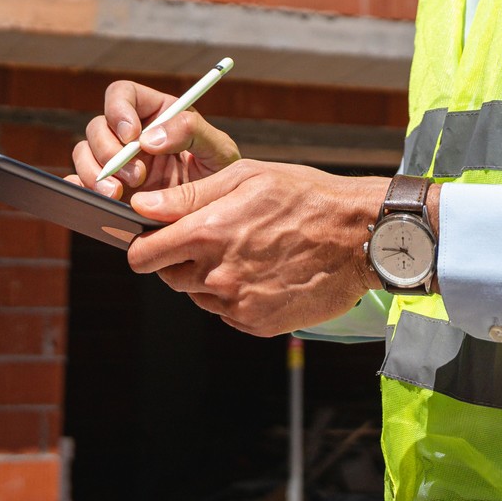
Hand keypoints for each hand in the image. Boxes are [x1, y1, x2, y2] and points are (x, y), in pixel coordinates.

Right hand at [68, 79, 240, 201]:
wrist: (214, 219)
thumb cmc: (221, 176)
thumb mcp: (219, 149)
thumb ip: (191, 132)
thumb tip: (149, 137)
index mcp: (156, 113)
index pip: (122, 94)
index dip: (119, 109)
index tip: (131, 136)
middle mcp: (131, 135)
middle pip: (97, 126)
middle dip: (109, 151)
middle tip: (136, 177)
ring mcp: (116, 162)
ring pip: (84, 153)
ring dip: (95, 173)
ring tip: (117, 195)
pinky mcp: (108, 188)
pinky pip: (79, 182)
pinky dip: (79, 188)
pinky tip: (98, 201)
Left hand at [126, 162, 389, 336]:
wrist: (359, 236)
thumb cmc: (305, 197)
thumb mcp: (246, 177)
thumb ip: (188, 196)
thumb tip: (141, 207)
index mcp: (207, 233)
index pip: (142, 255)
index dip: (145, 245)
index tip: (157, 238)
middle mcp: (217, 274)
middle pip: (168, 277)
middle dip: (180, 259)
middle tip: (215, 238)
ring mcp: (237, 303)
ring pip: (197, 296)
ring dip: (209, 278)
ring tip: (247, 252)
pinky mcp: (257, 323)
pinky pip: (226, 312)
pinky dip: (235, 296)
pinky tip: (262, 272)